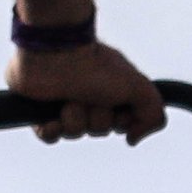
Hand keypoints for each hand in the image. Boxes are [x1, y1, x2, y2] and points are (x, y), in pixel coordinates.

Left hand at [5, 41, 165, 144]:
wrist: (57, 53)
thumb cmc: (98, 66)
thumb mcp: (141, 88)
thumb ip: (154, 116)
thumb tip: (132, 139)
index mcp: (110, 92)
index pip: (121, 124)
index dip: (121, 121)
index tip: (119, 106)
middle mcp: (87, 98)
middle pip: (99, 130)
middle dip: (98, 118)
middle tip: (92, 97)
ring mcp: (62, 104)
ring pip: (74, 134)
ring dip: (75, 118)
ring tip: (70, 99)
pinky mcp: (38, 110)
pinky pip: (48, 137)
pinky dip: (52, 130)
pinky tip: (53, 117)